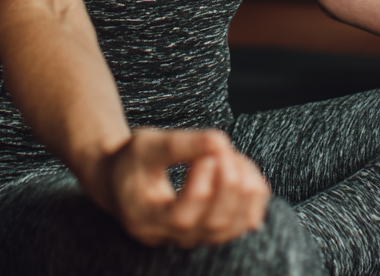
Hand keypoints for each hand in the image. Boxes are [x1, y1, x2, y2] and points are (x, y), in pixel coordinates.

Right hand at [97, 128, 269, 247]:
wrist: (125, 182)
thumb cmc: (133, 161)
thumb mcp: (147, 144)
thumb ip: (180, 144)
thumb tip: (220, 141)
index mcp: (147, 217)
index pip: (182, 216)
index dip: (203, 183)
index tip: (208, 150)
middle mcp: (172, 236)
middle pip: (214, 223)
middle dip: (229, 180)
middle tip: (224, 147)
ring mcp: (195, 237)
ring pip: (233, 226)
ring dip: (245, 186)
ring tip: (232, 155)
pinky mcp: (213, 229)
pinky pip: (245, 222)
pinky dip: (254, 196)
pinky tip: (246, 169)